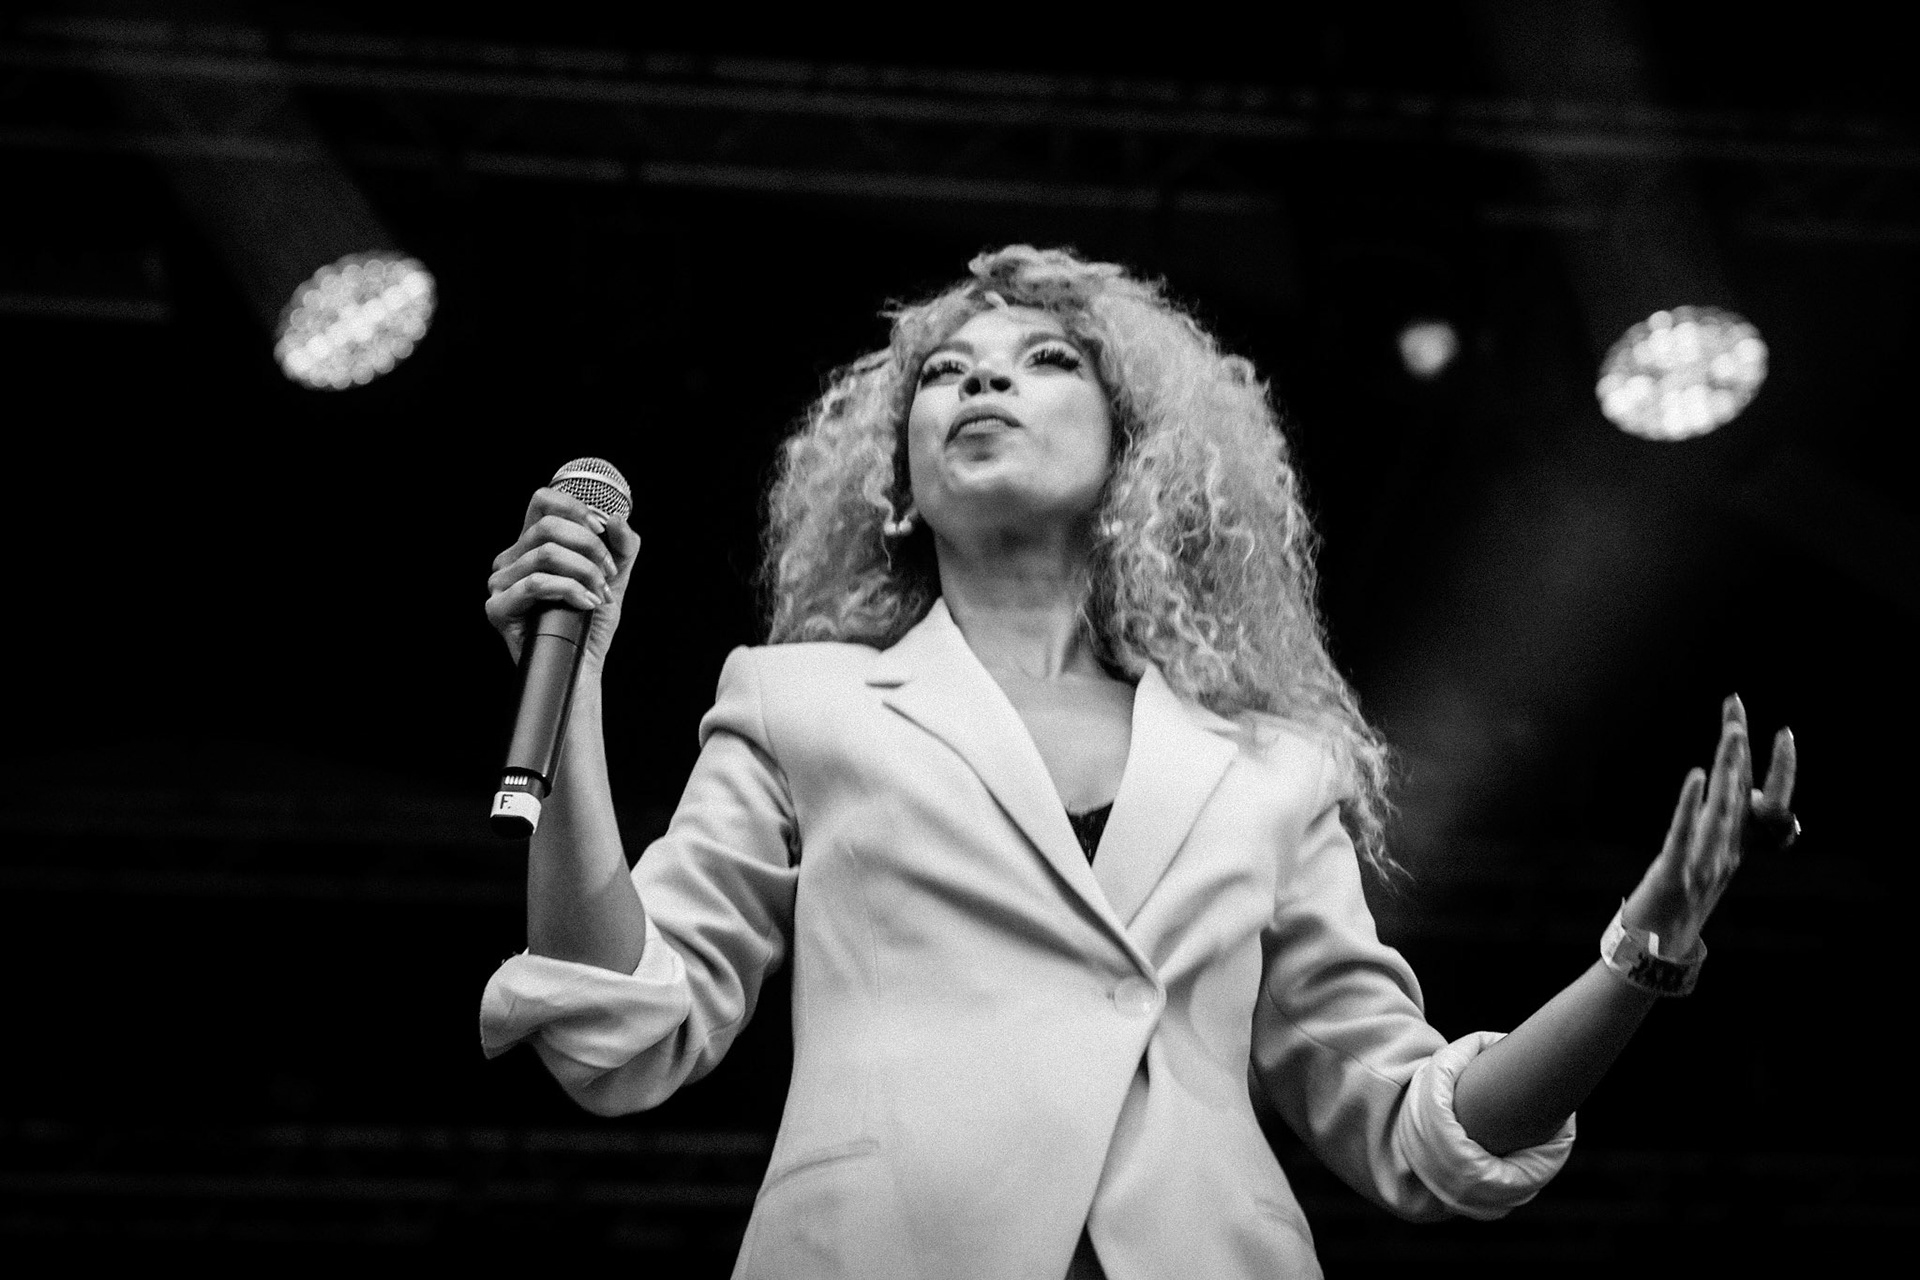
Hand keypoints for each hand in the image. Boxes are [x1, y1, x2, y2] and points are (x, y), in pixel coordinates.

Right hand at [484, 487, 641, 669]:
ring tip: (599, 594)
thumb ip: (622, 547)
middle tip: (608, 573)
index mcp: (532, 545)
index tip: (603, 529)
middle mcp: (512, 559)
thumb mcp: (614, 578)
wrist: (583, 666)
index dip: (575, 507)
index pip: (543, 502)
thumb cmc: (591, 623)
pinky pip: (536, 584)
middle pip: (548, 526)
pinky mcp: (498, 608)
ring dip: (584, 572)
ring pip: (545, 554)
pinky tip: (585, 604)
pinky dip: (569, 590)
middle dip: (589, 547)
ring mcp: (501, 583)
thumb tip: (616, 519)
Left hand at [1622, 695, 1797, 956]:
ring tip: (1732, 733)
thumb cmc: (1675, 908)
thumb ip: (1714, 835)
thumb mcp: (1700, 867)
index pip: (1750, 797)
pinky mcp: (1673, 872)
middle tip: (1737, 707)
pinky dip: (1692, 804)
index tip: (1769, 727)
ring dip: (1727, 770)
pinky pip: (1685, 833)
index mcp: (1729, 848)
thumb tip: (1728, 800)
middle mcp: (1723, 852)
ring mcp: (1702, 862)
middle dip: (1737, 749)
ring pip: (1720, 809)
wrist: (1656, 955)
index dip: (1764, 765)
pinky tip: (1698, 776)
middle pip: (1736, 792)